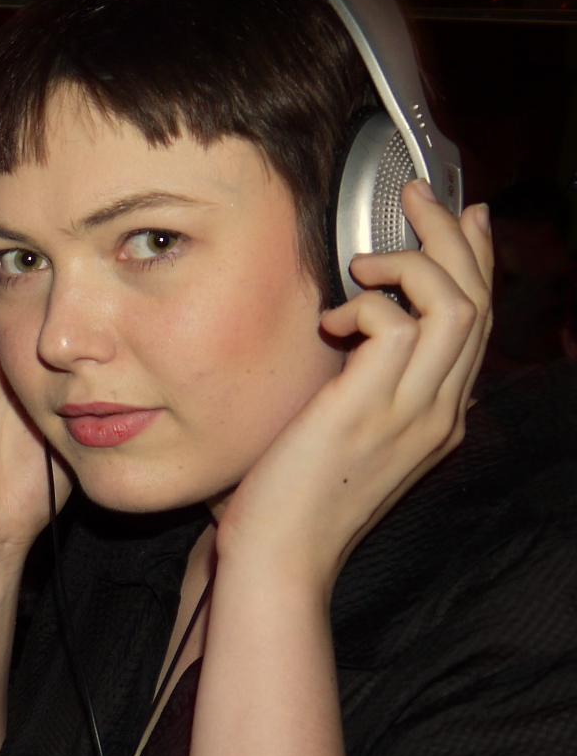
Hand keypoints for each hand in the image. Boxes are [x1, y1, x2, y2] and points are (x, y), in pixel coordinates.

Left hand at [220, 180, 492, 585]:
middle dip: (453, 237)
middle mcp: (438, 413)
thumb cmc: (287, 500)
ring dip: (414, 260)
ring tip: (365, 258)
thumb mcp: (336, 433)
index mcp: (436, 418)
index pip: (476, 325)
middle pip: (478, 302)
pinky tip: (332, 319)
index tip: (458, 216)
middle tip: (417, 198)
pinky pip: (397, 324)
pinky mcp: (372, 408)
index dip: (474, 262)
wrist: (276, 558)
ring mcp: (412, 412)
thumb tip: (345, 334)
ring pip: (456, 303)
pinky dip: (366, 305)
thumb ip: (355, 385)